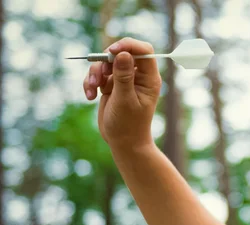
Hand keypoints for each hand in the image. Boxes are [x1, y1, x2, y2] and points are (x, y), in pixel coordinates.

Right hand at [83, 37, 161, 151]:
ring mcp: (124, 80)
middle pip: (121, 52)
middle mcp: (138, 76)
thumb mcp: (125, 100)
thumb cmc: (128, 125)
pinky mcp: (111, 85)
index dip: (128, 45)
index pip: (144, 51)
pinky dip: (90, 82)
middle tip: (100, 75)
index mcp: (149, 79)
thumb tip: (123, 54)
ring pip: (106, 62)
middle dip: (106, 60)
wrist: (123, 143)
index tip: (111, 51)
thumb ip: (123, 77)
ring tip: (92, 89)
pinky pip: (98, 74)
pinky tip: (89, 96)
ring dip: (95, 73)